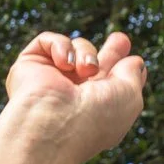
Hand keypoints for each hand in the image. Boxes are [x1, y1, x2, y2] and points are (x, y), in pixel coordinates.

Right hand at [0, 31, 147, 163]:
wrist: (53, 125)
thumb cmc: (94, 118)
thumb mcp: (129, 96)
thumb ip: (134, 73)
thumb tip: (133, 59)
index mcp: (95, 105)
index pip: (108, 81)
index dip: (121, 65)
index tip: (130, 54)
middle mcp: (72, 94)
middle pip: (92, 62)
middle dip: (109, 50)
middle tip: (120, 39)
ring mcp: (50, 81)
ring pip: (76, 47)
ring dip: (86, 53)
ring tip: (86, 70)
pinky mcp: (28, 67)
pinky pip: (47, 41)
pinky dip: (60, 46)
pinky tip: (64, 63)